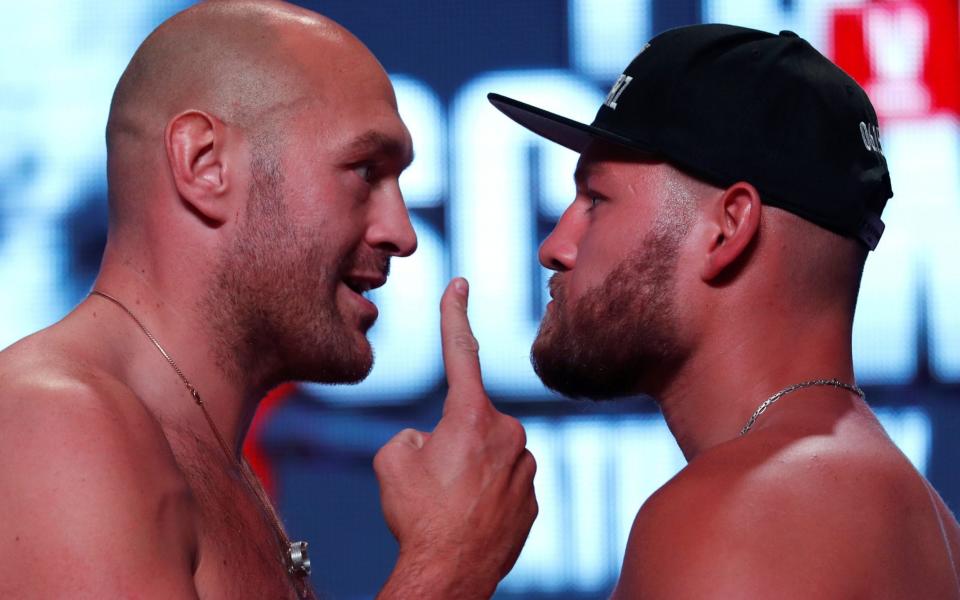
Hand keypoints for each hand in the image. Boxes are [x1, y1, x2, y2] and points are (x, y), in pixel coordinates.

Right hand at [374, 278, 537, 598]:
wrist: (450, 573)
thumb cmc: (417, 516)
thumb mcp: (392, 463)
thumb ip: (413, 436)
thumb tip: (434, 440)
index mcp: (471, 416)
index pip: (461, 353)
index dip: (455, 315)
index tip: (459, 284)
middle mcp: (507, 434)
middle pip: (469, 421)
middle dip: (450, 441)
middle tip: (434, 483)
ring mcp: (525, 467)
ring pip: (487, 454)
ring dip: (469, 470)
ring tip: (451, 505)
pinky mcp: (533, 497)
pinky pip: (503, 482)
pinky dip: (485, 495)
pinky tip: (470, 519)